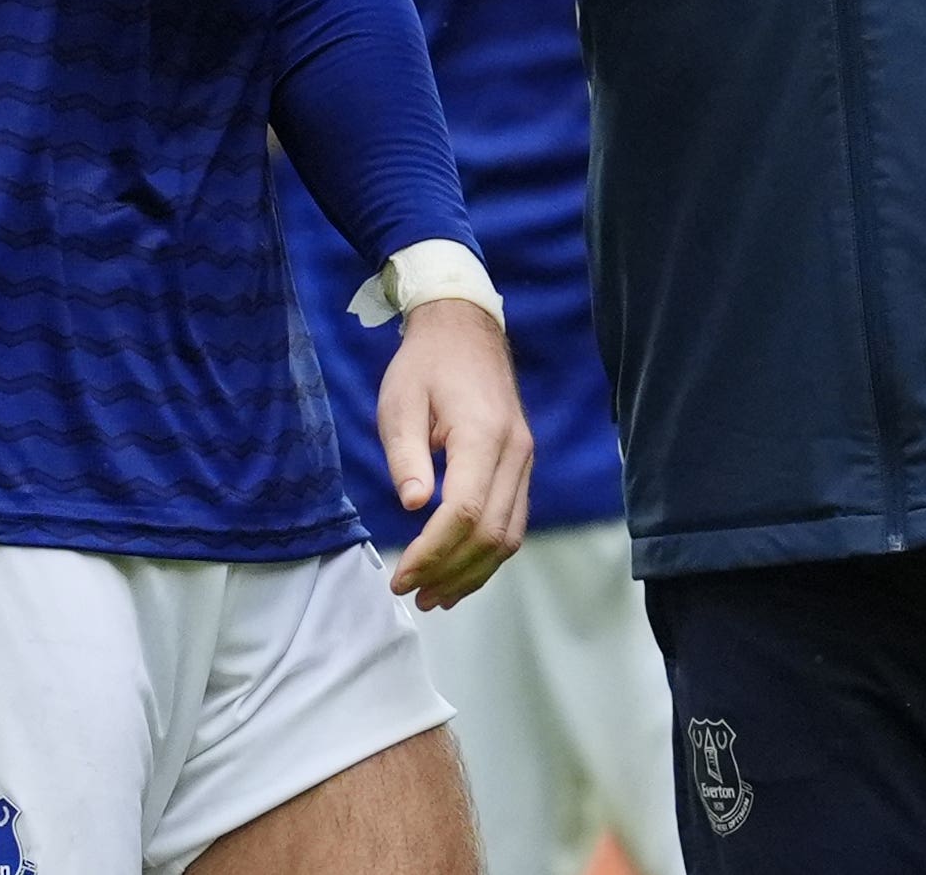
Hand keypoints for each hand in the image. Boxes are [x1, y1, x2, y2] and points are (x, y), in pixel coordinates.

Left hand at [378, 299, 531, 610]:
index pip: (466, 511)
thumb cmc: (426, 365)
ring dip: (472, 573)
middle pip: (492, 533)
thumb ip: (406, 455)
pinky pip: (513, 522)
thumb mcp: (401, 401)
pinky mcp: (521, 466)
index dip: (433, 552)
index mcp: (482, 434)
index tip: (401, 575)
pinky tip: (459, 572)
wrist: (465, 330)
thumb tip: (414, 506)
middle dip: (451, 572)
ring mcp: (524, 460)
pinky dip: (487, 555)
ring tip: (434, 596)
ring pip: (509, 536)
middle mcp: (514, 452)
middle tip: (411, 593)